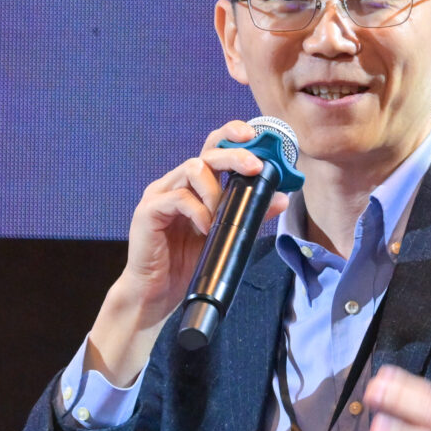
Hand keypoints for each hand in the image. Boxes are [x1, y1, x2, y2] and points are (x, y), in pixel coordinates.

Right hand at [87, 120, 289, 384]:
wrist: (157, 295)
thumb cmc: (189, 264)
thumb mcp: (227, 235)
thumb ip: (250, 214)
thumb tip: (282, 197)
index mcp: (194, 186)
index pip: (213, 149)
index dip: (232, 136)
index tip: (254, 135)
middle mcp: (175, 184)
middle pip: (206, 154)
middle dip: (234, 155)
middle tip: (255, 167)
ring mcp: (159, 195)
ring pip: (191, 169)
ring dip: (215, 190)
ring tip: (220, 217)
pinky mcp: (148, 212)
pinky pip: (178, 198)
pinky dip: (198, 212)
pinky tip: (205, 229)